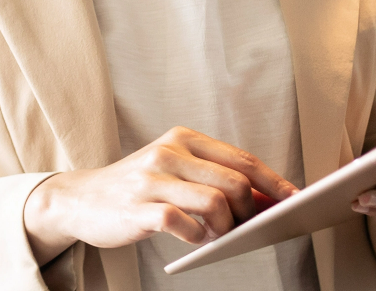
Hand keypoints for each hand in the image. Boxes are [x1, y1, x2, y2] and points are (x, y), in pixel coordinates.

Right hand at [23, 126, 300, 262]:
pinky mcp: (138, 207)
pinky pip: (183, 224)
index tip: (295, 199)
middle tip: (245, 226)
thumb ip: (215, 178)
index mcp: (182, 138)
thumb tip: (267, 199)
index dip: (274, 182)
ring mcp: (151, 180)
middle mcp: (168, 152)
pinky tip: (192, 238)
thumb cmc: (137, 187)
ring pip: (215, 203)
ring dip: (225, 228)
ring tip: (216, 234)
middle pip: (235, 183)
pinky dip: (196, 236)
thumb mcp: (175, 171)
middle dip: (250, 211)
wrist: (80, 198)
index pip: (242, 159)